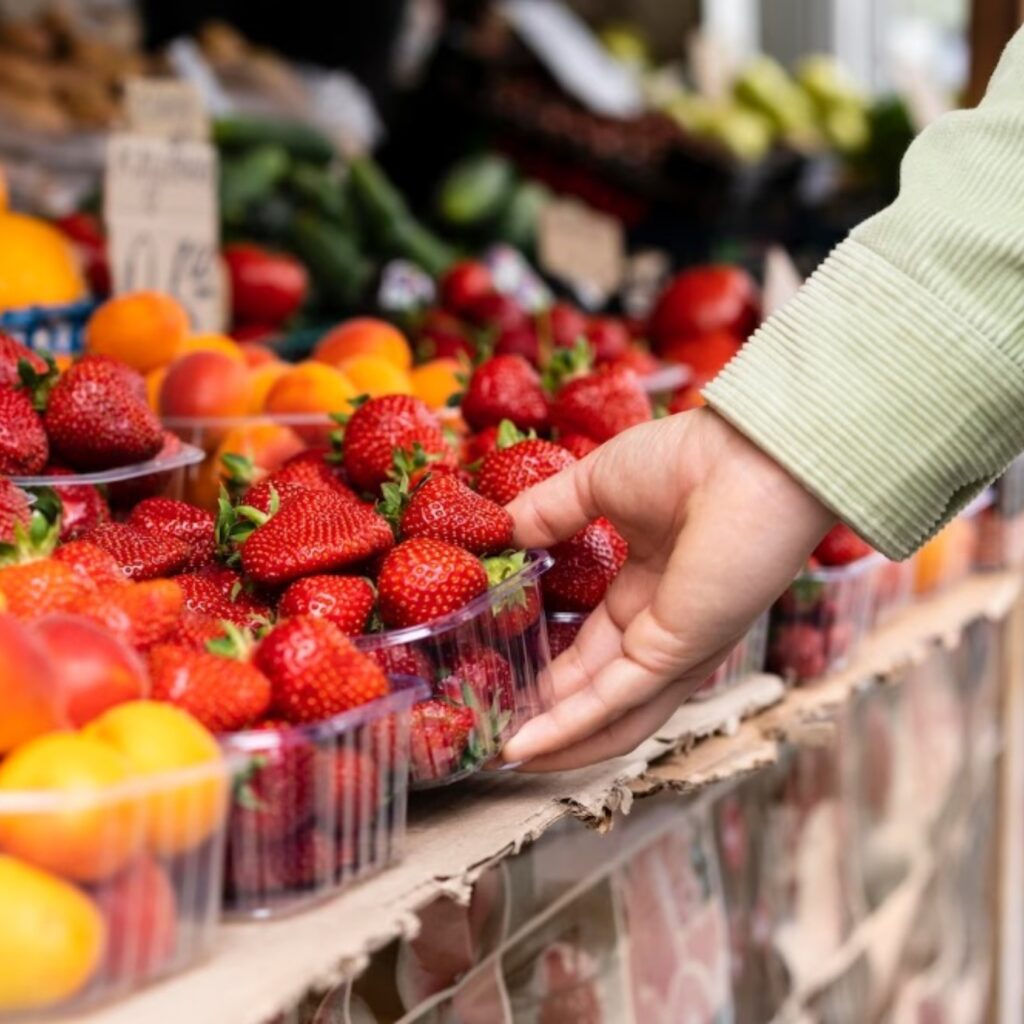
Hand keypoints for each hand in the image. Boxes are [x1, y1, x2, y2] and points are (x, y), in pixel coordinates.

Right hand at [502, 408, 834, 771]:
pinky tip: (525, 745)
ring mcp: (673, 648)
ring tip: (507, 758)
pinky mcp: (677, 655)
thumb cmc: (689, 459)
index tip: (504, 677)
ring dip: (558, 741)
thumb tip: (498, 530)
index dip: (549, 668)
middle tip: (496, 728)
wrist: (744, 455)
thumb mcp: (596, 483)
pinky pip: (615, 704)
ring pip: (610, 715)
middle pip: (597, 689)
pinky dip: (569, 730)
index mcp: (650, 587)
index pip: (593, 645)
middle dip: (548, 714)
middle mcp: (663, 628)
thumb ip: (547, 512)